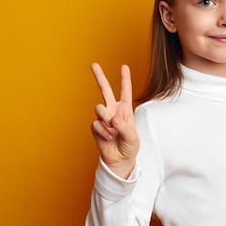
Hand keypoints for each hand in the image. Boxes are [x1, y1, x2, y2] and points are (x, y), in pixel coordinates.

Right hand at [90, 63, 139, 178]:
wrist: (120, 160)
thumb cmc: (129, 147)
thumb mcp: (132, 137)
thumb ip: (124, 127)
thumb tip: (112, 118)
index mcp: (125, 110)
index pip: (125, 91)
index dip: (125, 78)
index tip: (123, 66)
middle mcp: (113, 111)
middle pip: (105, 90)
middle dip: (99, 77)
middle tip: (93, 64)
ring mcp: (103, 118)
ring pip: (99, 108)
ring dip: (105, 118)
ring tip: (112, 129)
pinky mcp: (96, 127)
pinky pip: (96, 123)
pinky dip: (103, 131)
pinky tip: (108, 138)